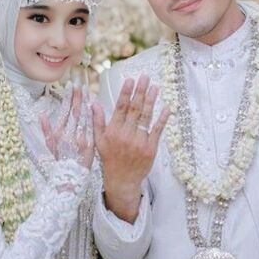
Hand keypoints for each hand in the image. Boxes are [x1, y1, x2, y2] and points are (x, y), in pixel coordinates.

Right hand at [40, 84, 93, 169]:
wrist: (69, 180)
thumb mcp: (49, 147)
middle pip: (75, 110)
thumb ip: (45, 130)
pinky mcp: (90, 145)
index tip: (70, 85)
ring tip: (88, 89)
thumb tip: (41, 115)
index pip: (65, 110)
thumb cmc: (58, 163)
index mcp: (59, 133)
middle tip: (81, 82)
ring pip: (84, 116)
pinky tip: (95, 106)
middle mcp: (69, 134)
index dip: (68, 97)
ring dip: (86, 102)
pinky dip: (93, 116)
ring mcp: (81, 139)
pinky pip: (92, 128)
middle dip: (78, 95)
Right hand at [92, 75, 169, 222]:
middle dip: (140, 92)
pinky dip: (162, 119)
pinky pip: (157, 131)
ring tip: (155, 87)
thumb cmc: (110, 158)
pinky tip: (166, 107)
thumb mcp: (98, 141)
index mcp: (113, 131)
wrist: (122, 180)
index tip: (130, 80)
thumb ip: (97, 121)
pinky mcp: (150, 148)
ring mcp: (139, 142)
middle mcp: (126, 135)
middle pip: (135, 109)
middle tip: (145, 77)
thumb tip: (93, 103)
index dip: (126, 93)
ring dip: (151, 101)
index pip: (120, 108)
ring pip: (146, 117)